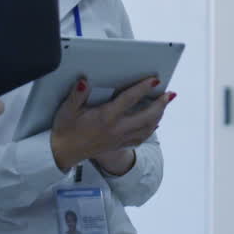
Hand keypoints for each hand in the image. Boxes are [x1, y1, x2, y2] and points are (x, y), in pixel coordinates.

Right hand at [50, 76, 173, 170]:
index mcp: (106, 117)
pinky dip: (150, 129)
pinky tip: (155, 123)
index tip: (155, 79)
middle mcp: (116, 129)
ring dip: (159, 116)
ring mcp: (119, 139)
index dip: (143, 88)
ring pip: (147, 129)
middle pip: (146, 117)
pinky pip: (140, 138)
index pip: (129, 99)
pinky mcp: (118, 145)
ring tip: (165, 104)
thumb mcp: (67, 110)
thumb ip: (77, 95)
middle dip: (160, 105)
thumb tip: (84, 81)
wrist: (63, 153)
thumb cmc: (65, 130)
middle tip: (169, 94)